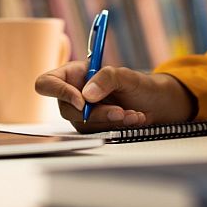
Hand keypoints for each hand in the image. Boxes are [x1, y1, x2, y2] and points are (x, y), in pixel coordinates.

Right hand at [34, 61, 196, 131]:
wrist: (158, 105)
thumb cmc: (141, 85)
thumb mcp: (126, 76)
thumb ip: (106, 78)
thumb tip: (86, 95)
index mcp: (74, 74)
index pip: (48, 83)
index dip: (58, 92)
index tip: (82, 101)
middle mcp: (75, 94)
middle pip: (66, 108)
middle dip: (94, 113)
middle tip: (118, 111)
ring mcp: (84, 113)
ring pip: (83, 124)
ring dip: (109, 120)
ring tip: (131, 113)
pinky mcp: (95, 128)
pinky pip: (98, 132)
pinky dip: (116, 127)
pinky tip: (134, 118)